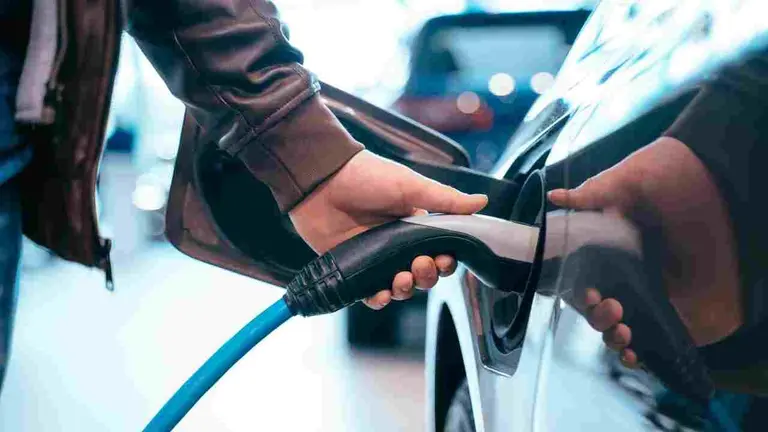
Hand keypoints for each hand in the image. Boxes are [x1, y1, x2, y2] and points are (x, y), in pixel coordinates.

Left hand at [289, 150, 486, 308]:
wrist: (321, 180)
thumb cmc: (366, 176)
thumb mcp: (411, 185)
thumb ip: (446, 199)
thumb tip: (481, 202)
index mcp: (415, 223)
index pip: (440, 251)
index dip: (446, 260)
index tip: (445, 258)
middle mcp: (396, 243)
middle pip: (423, 273)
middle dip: (427, 276)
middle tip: (421, 264)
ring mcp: (374, 257)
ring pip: (400, 286)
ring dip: (407, 289)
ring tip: (402, 278)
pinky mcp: (353, 268)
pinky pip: (370, 293)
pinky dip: (379, 299)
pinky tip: (382, 294)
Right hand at [548, 137, 741, 368]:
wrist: (729, 187)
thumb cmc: (679, 177)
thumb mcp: (632, 178)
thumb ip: (595, 192)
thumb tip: (555, 197)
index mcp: (616, 245)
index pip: (585, 277)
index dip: (578, 291)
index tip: (586, 292)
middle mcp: (634, 272)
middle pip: (599, 307)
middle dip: (596, 316)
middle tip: (610, 306)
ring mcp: (658, 296)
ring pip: (622, 327)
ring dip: (613, 337)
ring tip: (623, 330)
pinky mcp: (681, 315)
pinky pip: (654, 343)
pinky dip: (638, 355)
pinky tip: (634, 353)